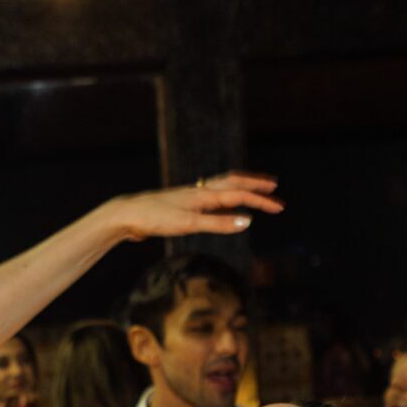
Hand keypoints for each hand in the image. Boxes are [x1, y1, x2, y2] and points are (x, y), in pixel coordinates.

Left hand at [105, 172, 283, 242]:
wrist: (126, 215)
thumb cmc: (155, 218)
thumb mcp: (188, 224)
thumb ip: (218, 224)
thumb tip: (247, 222)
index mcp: (204, 194)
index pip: (240, 195)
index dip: (261, 201)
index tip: (280, 207)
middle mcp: (199, 191)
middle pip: (233, 182)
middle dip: (255, 185)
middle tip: (274, 186)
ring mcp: (191, 196)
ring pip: (222, 186)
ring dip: (240, 187)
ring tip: (254, 189)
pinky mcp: (182, 204)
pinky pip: (211, 197)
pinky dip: (224, 198)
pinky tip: (224, 206)